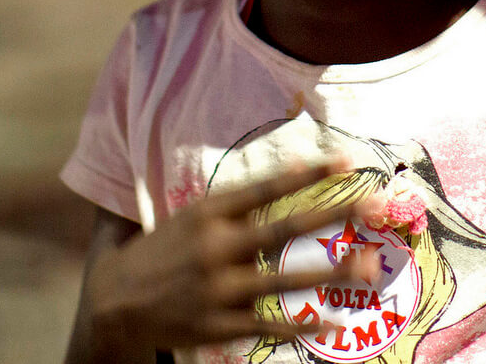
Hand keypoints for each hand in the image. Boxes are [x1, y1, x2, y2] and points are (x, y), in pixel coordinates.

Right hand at [83, 161, 376, 356]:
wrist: (112, 302)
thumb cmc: (162, 251)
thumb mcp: (190, 216)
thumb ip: (236, 205)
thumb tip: (288, 175)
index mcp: (208, 213)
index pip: (266, 187)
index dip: (307, 173)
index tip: (345, 159)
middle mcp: (215, 247)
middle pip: (284, 228)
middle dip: (332, 215)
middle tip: (372, 204)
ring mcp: (218, 289)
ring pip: (284, 279)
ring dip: (329, 273)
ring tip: (366, 265)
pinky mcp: (218, 325)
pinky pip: (269, 325)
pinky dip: (302, 325)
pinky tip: (333, 320)